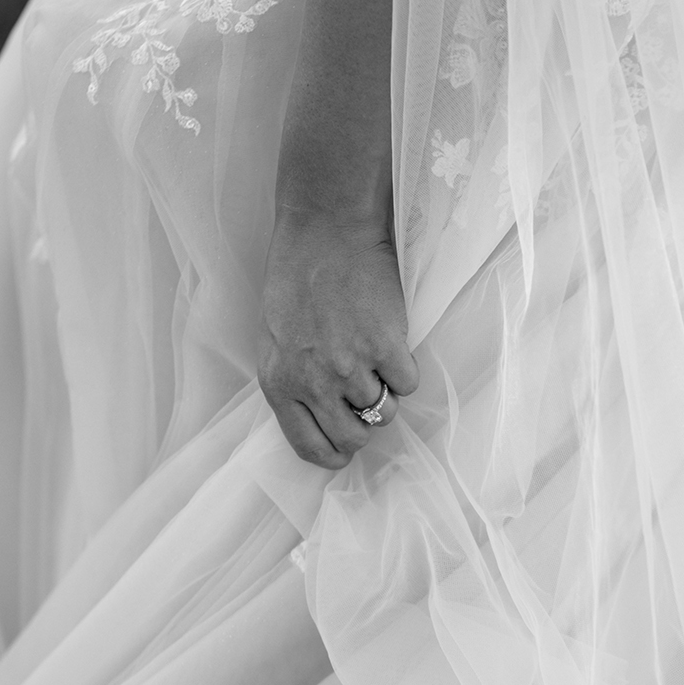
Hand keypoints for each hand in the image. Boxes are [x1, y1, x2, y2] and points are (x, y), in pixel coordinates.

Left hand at [257, 207, 419, 467]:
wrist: (326, 230)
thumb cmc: (295, 278)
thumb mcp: (274, 338)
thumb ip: (292, 381)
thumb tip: (320, 416)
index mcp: (280, 383)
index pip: (311, 448)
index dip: (334, 454)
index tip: (345, 445)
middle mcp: (313, 383)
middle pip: (355, 437)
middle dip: (365, 424)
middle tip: (366, 396)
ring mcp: (351, 367)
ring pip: (385, 411)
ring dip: (385, 390)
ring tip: (374, 355)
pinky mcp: (386, 346)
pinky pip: (408, 383)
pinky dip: (405, 367)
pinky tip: (389, 339)